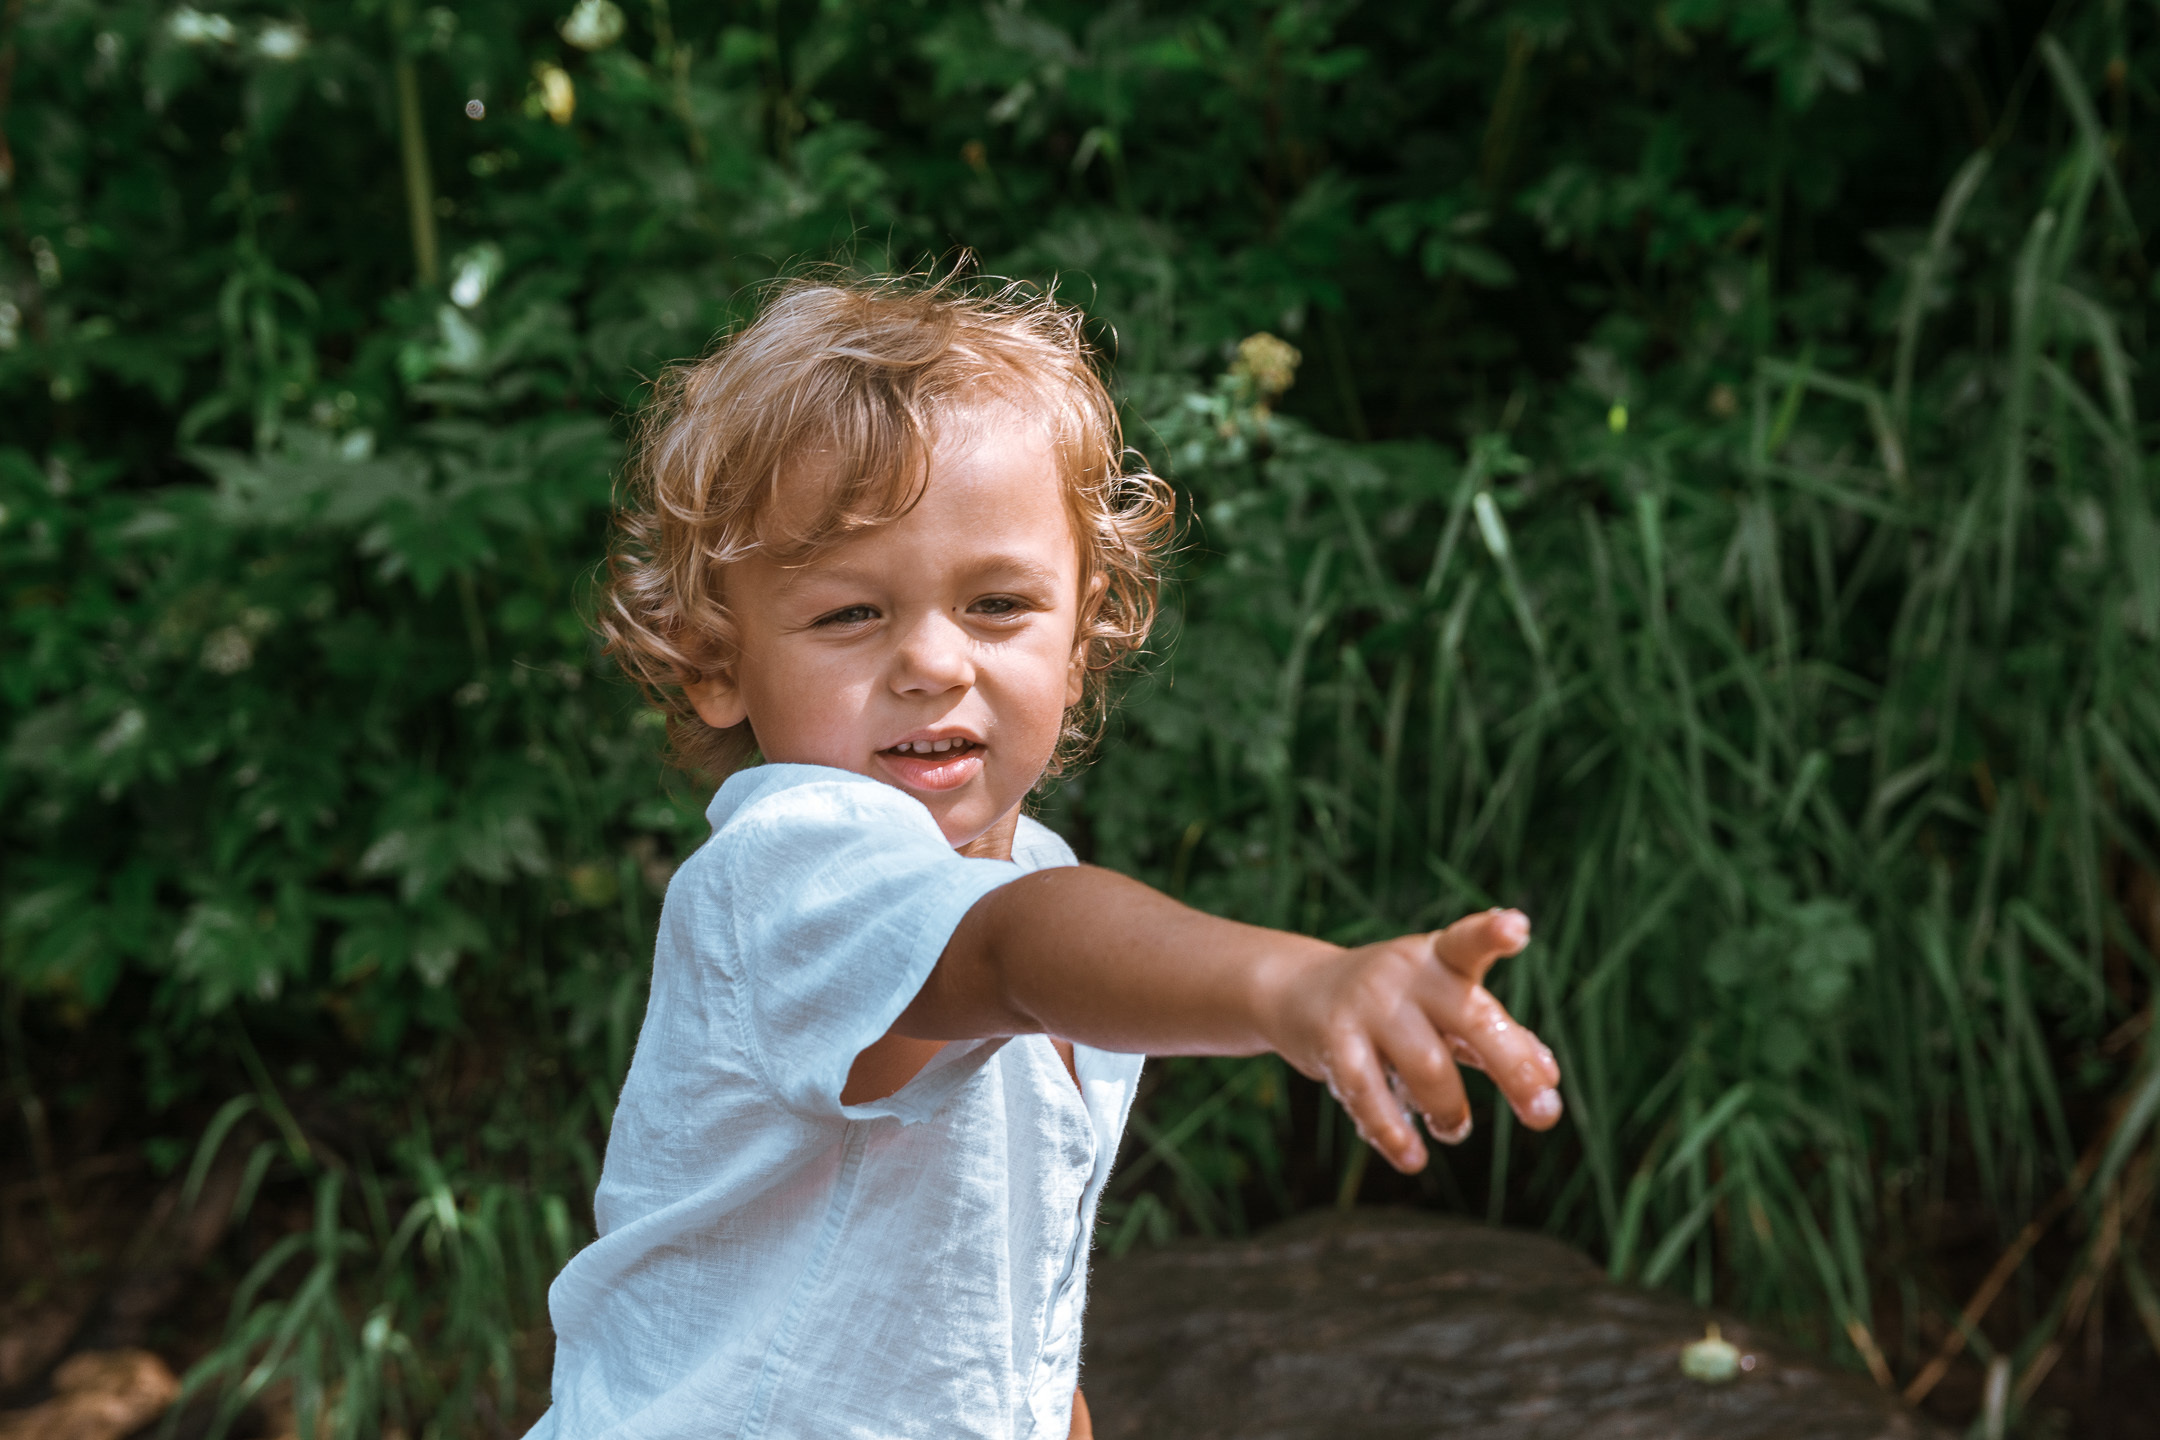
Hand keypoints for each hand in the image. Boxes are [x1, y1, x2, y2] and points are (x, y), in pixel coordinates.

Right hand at [1255, 908, 1561, 1173]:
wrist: (1298, 990)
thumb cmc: (1397, 1003)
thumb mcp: (1445, 1004)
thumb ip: (1494, 1034)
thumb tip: (1549, 1075)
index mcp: (1440, 958)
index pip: (1469, 940)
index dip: (1492, 934)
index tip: (1518, 928)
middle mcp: (1406, 974)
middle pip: (1470, 1018)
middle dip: (1515, 1068)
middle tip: (1545, 1113)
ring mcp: (1367, 1005)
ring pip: (1427, 1069)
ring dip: (1451, 1111)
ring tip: (1455, 1128)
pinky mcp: (1333, 1042)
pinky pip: (1368, 1096)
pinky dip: (1394, 1133)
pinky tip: (1413, 1159)